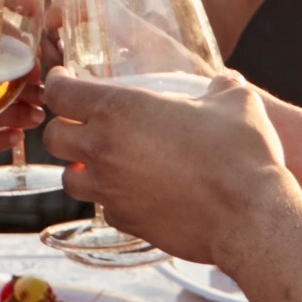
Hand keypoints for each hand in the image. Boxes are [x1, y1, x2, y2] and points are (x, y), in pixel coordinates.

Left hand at [46, 61, 301, 268]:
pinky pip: (104, 208)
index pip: (60, 93)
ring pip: (69, 180)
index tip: (63, 79)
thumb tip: (227, 80)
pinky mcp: (126, 222)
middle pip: (53, 138)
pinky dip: (112, 200)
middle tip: (81, 123)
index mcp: (119, 110)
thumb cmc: (240, 153)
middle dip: (63, 128)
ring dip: (81, 169)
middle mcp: (103, 149)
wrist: (248, 216)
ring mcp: (110, 191)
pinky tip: (135, 193)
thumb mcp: (236, 103)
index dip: (57, 83)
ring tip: (104, 162)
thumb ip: (223, 87)